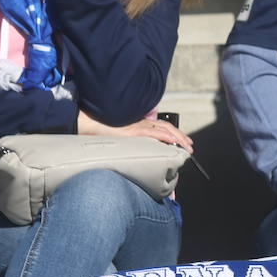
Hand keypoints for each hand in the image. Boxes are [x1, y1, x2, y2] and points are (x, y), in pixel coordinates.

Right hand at [77, 110, 193, 152]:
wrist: (87, 122)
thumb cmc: (99, 130)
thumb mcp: (119, 137)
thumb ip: (129, 142)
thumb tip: (136, 153)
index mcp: (138, 123)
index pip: (161, 126)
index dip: (173, 133)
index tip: (182, 141)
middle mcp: (141, 123)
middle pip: (166, 127)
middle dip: (181, 136)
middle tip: (190, 146)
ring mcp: (138, 125)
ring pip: (164, 129)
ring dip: (178, 137)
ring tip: (187, 146)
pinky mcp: (133, 130)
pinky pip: (154, 132)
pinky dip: (165, 136)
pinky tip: (173, 141)